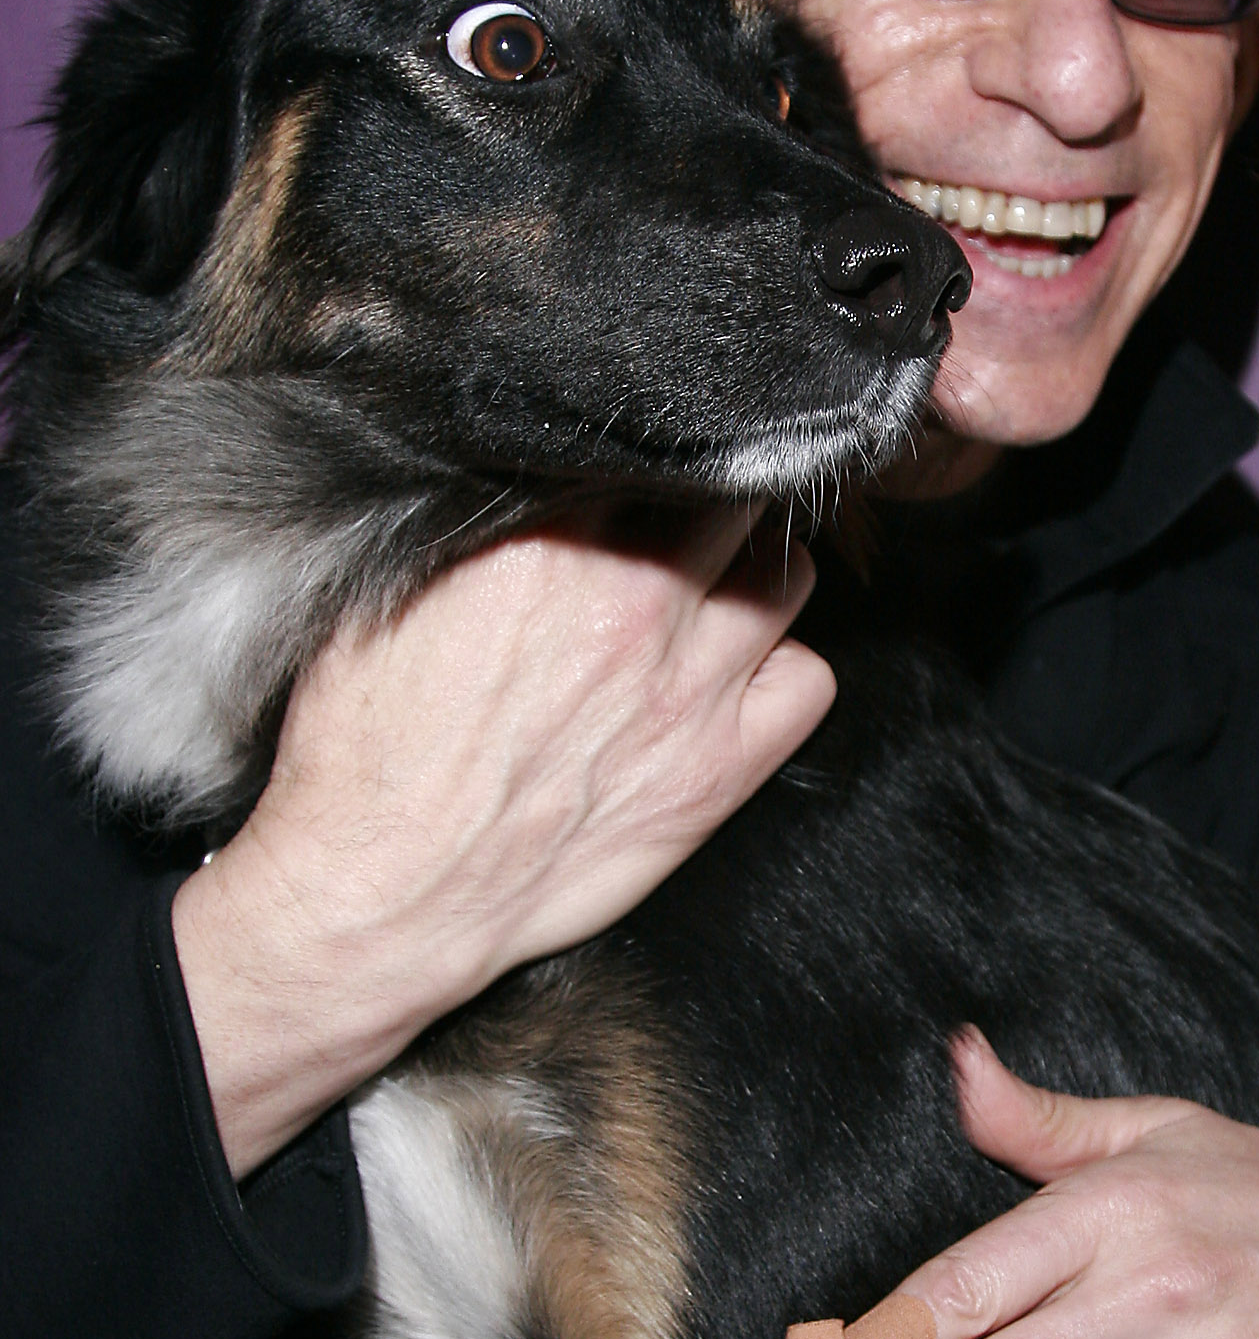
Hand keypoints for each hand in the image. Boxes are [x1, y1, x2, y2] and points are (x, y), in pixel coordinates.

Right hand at [174, 506, 830, 1174]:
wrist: (381, 892)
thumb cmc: (367, 750)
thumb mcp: (390, 590)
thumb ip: (475, 515)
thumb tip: (522, 461)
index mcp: (550, 544)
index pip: (647, 446)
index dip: (642, 450)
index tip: (629, 463)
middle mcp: (636, 605)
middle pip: (732, 496)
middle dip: (705, 498)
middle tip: (674, 519)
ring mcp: (690, 690)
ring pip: (787, 577)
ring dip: (753, 572)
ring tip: (713, 587)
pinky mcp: (719, 771)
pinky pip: (810, 681)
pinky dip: (784, 666)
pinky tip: (737, 672)